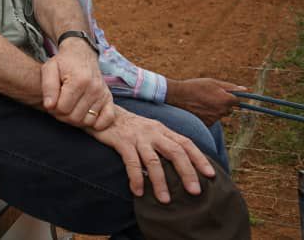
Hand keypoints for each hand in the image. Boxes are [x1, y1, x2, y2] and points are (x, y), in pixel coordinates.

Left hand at [41, 38, 113, 129]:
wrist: (81, 55)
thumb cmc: (63, 63)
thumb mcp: (49, 69)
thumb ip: (48, 87)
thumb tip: (49, 106)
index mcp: (79, 81)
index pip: (62, 108)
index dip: (53, 108)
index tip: (51, 101)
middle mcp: (94, 88)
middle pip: (74, 117)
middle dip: (62, 115)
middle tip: (58, 105)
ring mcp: (103, 94)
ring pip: (87, 121)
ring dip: (76, 119)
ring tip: (69, 107)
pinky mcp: (109, 98)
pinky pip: (107, 120)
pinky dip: (97, 123)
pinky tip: (85, 114)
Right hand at [89, 106, 215, 203]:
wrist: (100, 112)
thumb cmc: (127, 126)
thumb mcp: (149, 130)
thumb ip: (162, 142)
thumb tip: (180, 163)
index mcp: (162, 129)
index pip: (186, 143)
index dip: (200, 159)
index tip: (211, 175)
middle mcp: (153, 132)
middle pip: (175, 152)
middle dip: (187, 172)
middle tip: (195, 191)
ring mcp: (137, 137)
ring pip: (154, 160)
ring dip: (160, 181)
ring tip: (165, 200)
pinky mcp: (121, 141)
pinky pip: (131, 162)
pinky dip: (135, 177)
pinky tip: (138, 192)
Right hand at [166, 78, 244, 125]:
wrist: (177, 96)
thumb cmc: (195, 86)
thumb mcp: (213, 82)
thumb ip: (231, 87)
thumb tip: (246, 90)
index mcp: (227, 100)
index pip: (237, 101)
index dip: (229, 97)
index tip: (221, 94)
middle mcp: (223, 111)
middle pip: (229, 109)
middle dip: (222, 104)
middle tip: (209, 97)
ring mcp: (215, 119)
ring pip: (219, 115)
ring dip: (214, 110)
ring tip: (201, 102)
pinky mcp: (207, 124)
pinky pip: (211, 120)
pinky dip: (207, 116)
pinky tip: (198, 109)